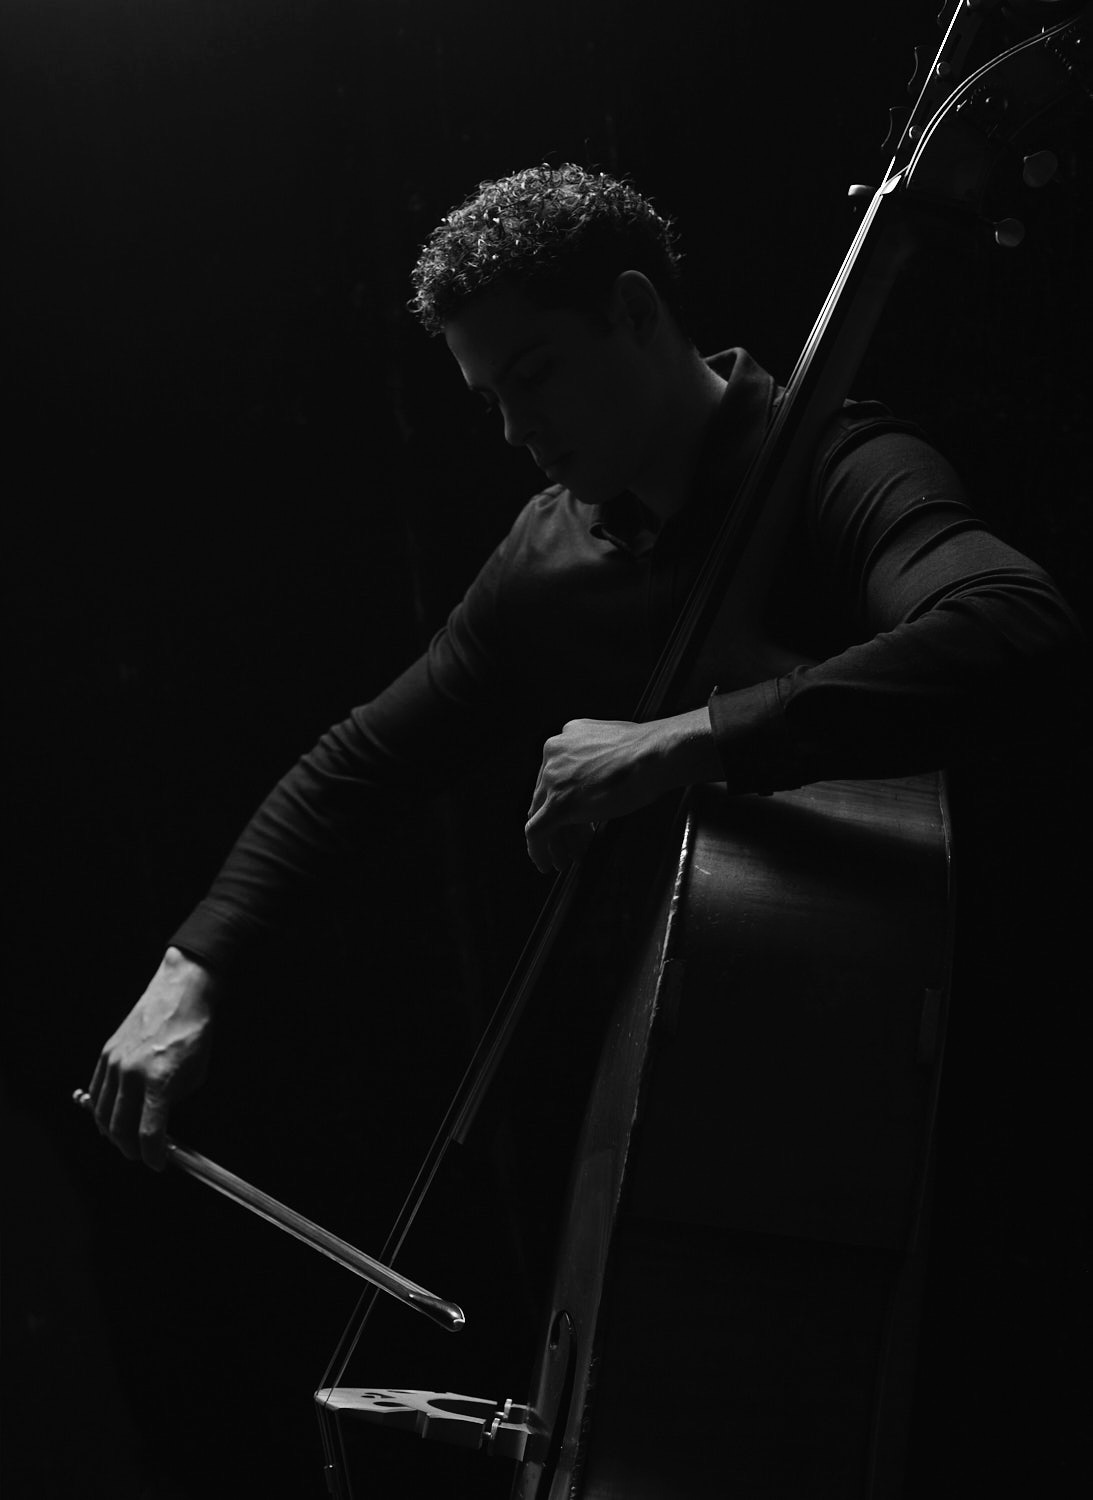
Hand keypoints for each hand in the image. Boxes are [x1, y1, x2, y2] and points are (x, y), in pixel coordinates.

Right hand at [88, 947, 217, 1168]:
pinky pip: (96, 1092)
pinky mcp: (106, 1054)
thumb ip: (175, 1102)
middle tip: (141, 1154)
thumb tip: (161, 1124)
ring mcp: (114, 1063)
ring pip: (103, 1114)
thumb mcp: (196, 1074)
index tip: (157, 1163)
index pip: (149, 1134)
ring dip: (112, 1133)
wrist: (179, 994)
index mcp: (158, 1081)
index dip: (153, 1155)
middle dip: (130, 1149)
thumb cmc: (193, 1032)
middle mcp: (131, 1074)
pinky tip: (110, 1118)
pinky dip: (101, 1110)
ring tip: (125, 1140)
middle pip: (120, 1129)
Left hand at [525, 708, 719, 872]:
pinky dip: (538, 850)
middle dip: (560, 824)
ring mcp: (553, 778)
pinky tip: (547, 865)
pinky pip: (536, 832)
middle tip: (569, 845)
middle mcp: (554, 753)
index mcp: (567, 737)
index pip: (556, 776)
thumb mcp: (615, 748)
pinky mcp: (558, 804)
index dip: (565, 801)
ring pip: (540, 815)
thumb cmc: (649, 753)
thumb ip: (598, 763)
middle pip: (546, 796)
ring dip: (553, 840)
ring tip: (564, 860)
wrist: (655, 756)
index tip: (576, 820)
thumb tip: (599, 784)